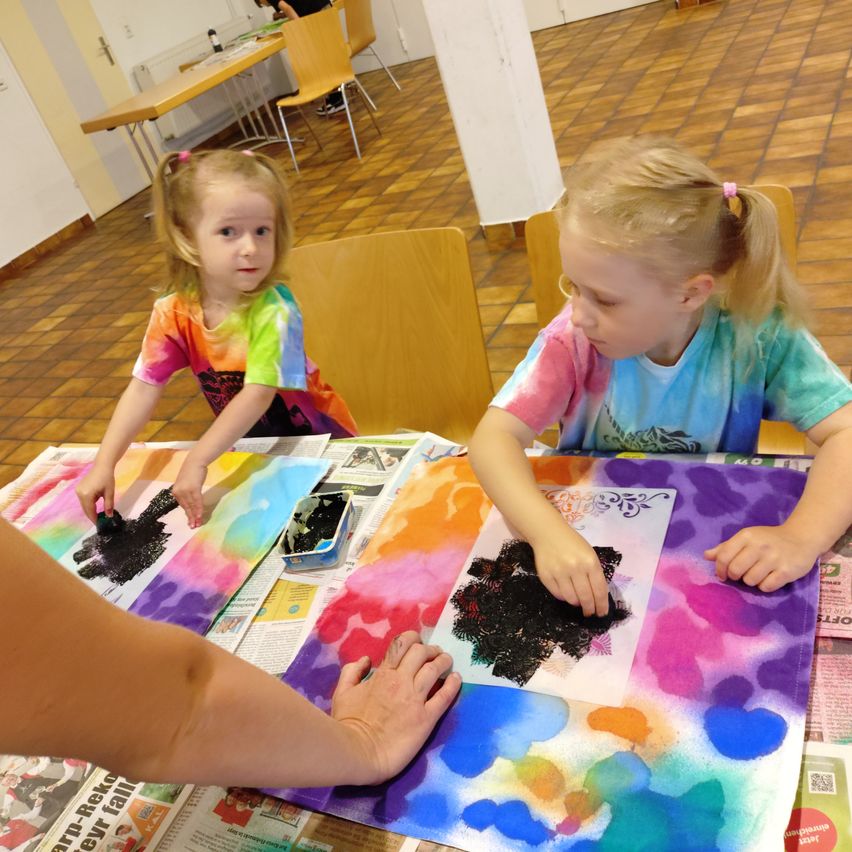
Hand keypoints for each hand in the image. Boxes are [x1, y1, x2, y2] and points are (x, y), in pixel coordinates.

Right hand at [76, 464, 115, 525]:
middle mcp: (79, 494)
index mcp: (86, 495)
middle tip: (99, 522)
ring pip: (84, 505)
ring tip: (98, 516)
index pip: (90, 511)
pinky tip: (95, 507)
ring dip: (90, 510)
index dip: (94, 518)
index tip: (99, 525)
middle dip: (92, 515)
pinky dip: (88, 504)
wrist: (102, 465)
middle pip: (85, 509)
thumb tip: (109, 516)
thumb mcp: (109, 492)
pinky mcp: (78, 488)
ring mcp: (77, 491)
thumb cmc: (107, 478)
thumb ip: (108, 505)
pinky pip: (83, 500)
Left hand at [172, 460, 207, 528]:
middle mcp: (178, 492)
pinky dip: (199, 509)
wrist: (195, 461)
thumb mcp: (186, 484)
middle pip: (186, 507)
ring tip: (198, 523)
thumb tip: (191, 504)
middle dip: (191, 518)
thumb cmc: (192, 472)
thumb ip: (187, 493)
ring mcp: (185, 490)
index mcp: (175, 492)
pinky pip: (197, 501)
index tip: (191, 522)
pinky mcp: (193, 488)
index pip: (183, 505)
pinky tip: (200, 515)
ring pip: (192, 505)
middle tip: (193, 526)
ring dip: (195, 515)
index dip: (188, 514)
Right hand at [331, 631, 460, 784]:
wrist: (358, 753)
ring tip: (447, 661)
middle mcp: (401, 681)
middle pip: (421, 652)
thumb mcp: (342, 692)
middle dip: (430, 649)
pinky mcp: (426, 718)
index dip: (413, 638)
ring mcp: (415, 699)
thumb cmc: (347, 724)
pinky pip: (444, 697)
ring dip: (443, 661)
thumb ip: (352, 672)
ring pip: (435, 669)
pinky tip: (456, 678)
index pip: (401, 644)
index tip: (418, 643)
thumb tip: (366, 659)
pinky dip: (453, 685)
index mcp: (383, 674)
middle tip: (435, 653)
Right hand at [531, 521, 609, 616]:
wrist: (548, 533)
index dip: (602, 605)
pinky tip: (566, 592)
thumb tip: (596, 598)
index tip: (602, 613)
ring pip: (571, 599)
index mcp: (590, 562)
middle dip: (589, 608)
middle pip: (586, 597)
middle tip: (589, 612)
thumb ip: (594, 574)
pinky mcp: (546, 576)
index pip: (599, 590)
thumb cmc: (573, 544)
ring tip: (577, 601)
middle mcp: (575, 568)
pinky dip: (563, 597)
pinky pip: (558, 594)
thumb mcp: (589, 554)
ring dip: (576, 603)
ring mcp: (559, 572)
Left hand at [705, 524, 819, 591]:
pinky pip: (766, 587)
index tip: (722, 575)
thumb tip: (706, 556)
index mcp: (746, 536)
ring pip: (750, 580)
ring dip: (751, 581)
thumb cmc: (768, 539)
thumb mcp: (747, 538)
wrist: (802, 538)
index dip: (719, 569)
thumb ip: (726, 547)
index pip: (723, 556)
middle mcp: (759, 546)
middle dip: (734, 576)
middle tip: (741, 574)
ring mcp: (774, 559)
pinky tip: (770, 578)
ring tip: (758, 574)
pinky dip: (765, 586)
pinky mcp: (786, 572)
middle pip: (735, 570)